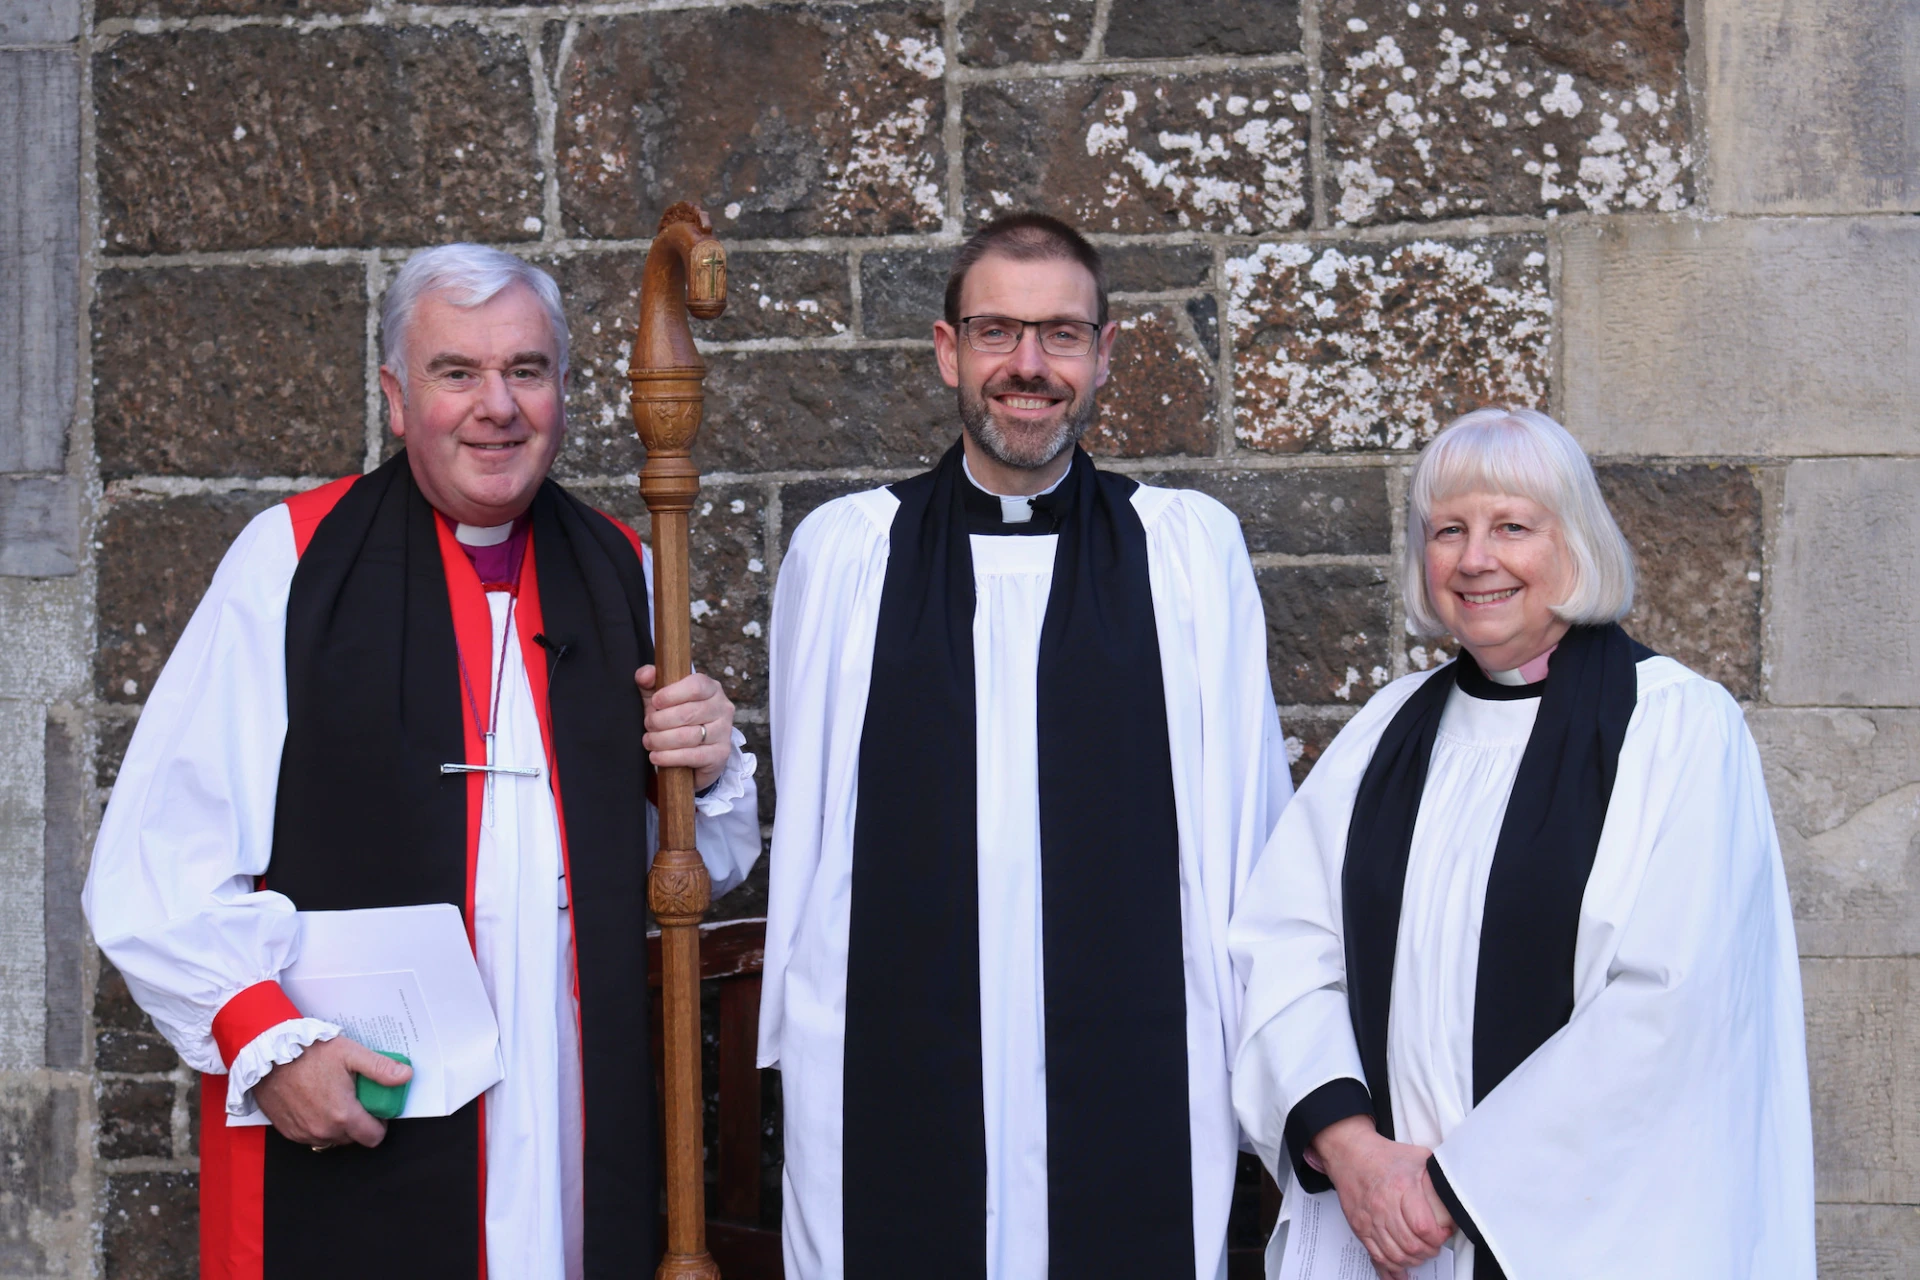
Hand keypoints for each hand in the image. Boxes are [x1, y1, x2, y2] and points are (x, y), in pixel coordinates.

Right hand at [252, 1035, 412, 1148]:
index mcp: (343, 1115)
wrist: (269, 1054)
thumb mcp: (351, 1054)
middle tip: (354, 1098)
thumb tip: (405, 1076)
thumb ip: (380, 1068)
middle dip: (358, 1122)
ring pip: (331, 1139)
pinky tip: (315, 1103)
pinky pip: (311, 1136)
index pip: (373, 1137)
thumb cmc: (309, 1053)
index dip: (379, 1123)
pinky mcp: (288, 1131)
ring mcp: (304, 1133)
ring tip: (333, 1098)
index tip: (375, 1108)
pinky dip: (317, 1124)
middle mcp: (324, 1130)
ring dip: (337, 1125)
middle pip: (353, 1138)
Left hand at [636, 665, 734, 792]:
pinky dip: (669, 757)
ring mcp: (723, 732)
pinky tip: (656, 756)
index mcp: (711, 688)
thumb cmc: (676, 718)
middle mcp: (722, 708)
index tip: (655, 702)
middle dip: (660, 721)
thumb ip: (650, 681)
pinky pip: (693, 756)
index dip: (671, 694)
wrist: (693, 750)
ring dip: (661, 740)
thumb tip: (644, 675)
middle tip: (648, 725)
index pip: (696, 686)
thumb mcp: (661, 697)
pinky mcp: (720, 754)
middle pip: (688, 713)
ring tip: (649, 741)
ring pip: (688, 736)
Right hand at [1312, 1115, 1453, 1278]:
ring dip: (1412, 1261)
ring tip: (1420, 1254)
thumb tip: (1457, 1190)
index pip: (1424, 1227)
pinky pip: (1376, 1255)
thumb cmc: (1385, 1156)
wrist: (1350, 1154)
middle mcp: (1384, 1207)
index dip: (1438, 1237)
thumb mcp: (1418, 1157)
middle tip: (1434, 1246)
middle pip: (1411, 1245)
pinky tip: (1400, 1270)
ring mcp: (1370, 1220)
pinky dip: (1390, 1267)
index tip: (1444, 1233)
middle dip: (1428, 1252)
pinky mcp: (1360, 1227)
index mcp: (1401, 1188)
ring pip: (1395, 1255)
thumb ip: (1437, 1176)